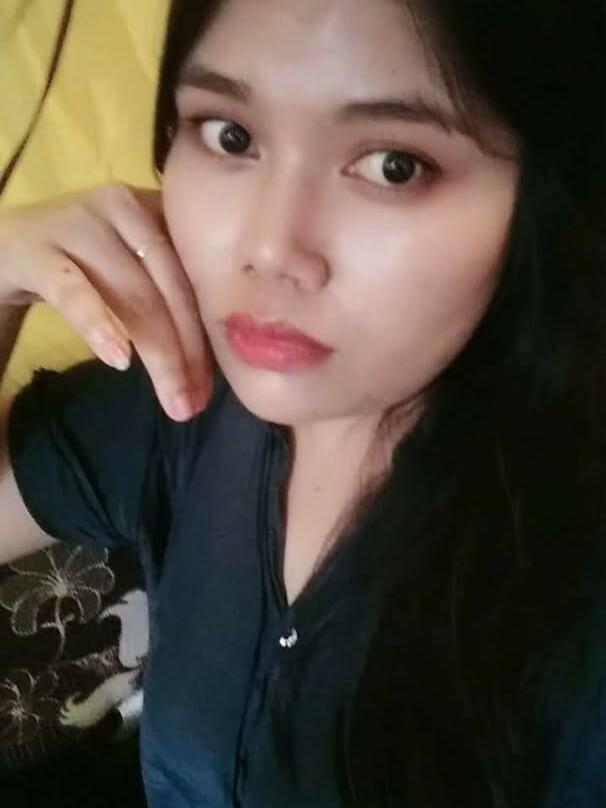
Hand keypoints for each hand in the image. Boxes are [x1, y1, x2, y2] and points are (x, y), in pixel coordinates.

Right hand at [0, 183, 213, 420]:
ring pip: (134, 295)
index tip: (221, 381)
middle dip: (190, 351)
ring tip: (175, 401)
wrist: (4, 243)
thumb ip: (175, 289)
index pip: (199, 273)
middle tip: (197, 402)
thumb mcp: (134, 261)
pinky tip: (120, 360)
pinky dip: (99, 326)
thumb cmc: (85, 260)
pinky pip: (74, 293)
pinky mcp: (38, 251)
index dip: (214, 330)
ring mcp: (78, 224)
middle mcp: (123, 206)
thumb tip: (226, 353)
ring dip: (160, 355)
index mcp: (157, 208)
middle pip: (172, 287)